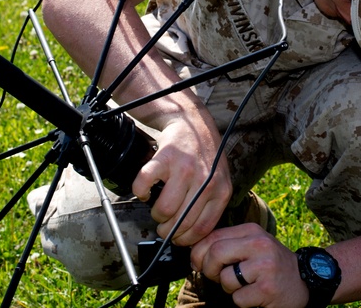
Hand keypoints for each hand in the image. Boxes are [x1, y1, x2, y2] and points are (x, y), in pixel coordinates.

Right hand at [132, 112, 230, 245]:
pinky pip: (144, 186)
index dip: (185, 240)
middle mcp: (205, 181)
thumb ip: (211, 204)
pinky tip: (146, 190)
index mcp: (221, 190)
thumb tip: (194, 236)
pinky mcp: (164, 158)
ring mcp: (184, 169)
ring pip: (163, 210)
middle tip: (163, 226)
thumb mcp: (219, 179)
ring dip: (156, 214)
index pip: (202, 228)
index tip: (177, 239)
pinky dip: (140, 192)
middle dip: (168, 231)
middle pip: (181, 223)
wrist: (192, 121)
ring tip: (157, 207)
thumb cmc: (204, 155)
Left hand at [191, 223, 309, 307]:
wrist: (306, 280)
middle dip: (209, 270)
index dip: (198, 253)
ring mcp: (265, 266)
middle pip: (215, 254)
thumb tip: (194, 253)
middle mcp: (259, 244)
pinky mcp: (267, 288)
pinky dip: (241, 301)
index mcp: (252, 231)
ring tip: (243, 285)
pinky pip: (238, 298)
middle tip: (217, 277)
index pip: (212, 236)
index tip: (198, 263)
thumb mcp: (252, 245)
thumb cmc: (271, 264)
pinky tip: (255, 294)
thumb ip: (227, 244)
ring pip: (225, 279)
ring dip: (228, 288)